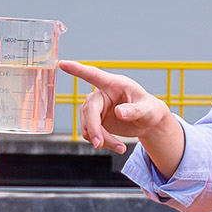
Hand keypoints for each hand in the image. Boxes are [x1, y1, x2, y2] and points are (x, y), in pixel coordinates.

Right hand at [62, 60, 183, 168]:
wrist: (147, 121)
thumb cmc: (149, 109)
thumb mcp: (147, 110)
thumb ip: (134, 110)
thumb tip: (118, 112)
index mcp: (114, 84)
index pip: (93, 75)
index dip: (77, 70)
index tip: (63, 64)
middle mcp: (101, 94)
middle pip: (88, 109)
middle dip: (93, 128)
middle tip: (99, 144)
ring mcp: (96, 108)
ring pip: (88, 125)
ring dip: (101, 139)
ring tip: (120, 148)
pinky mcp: (95, 121)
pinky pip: (91, 134)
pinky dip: (102, 142)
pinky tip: (117, 146)